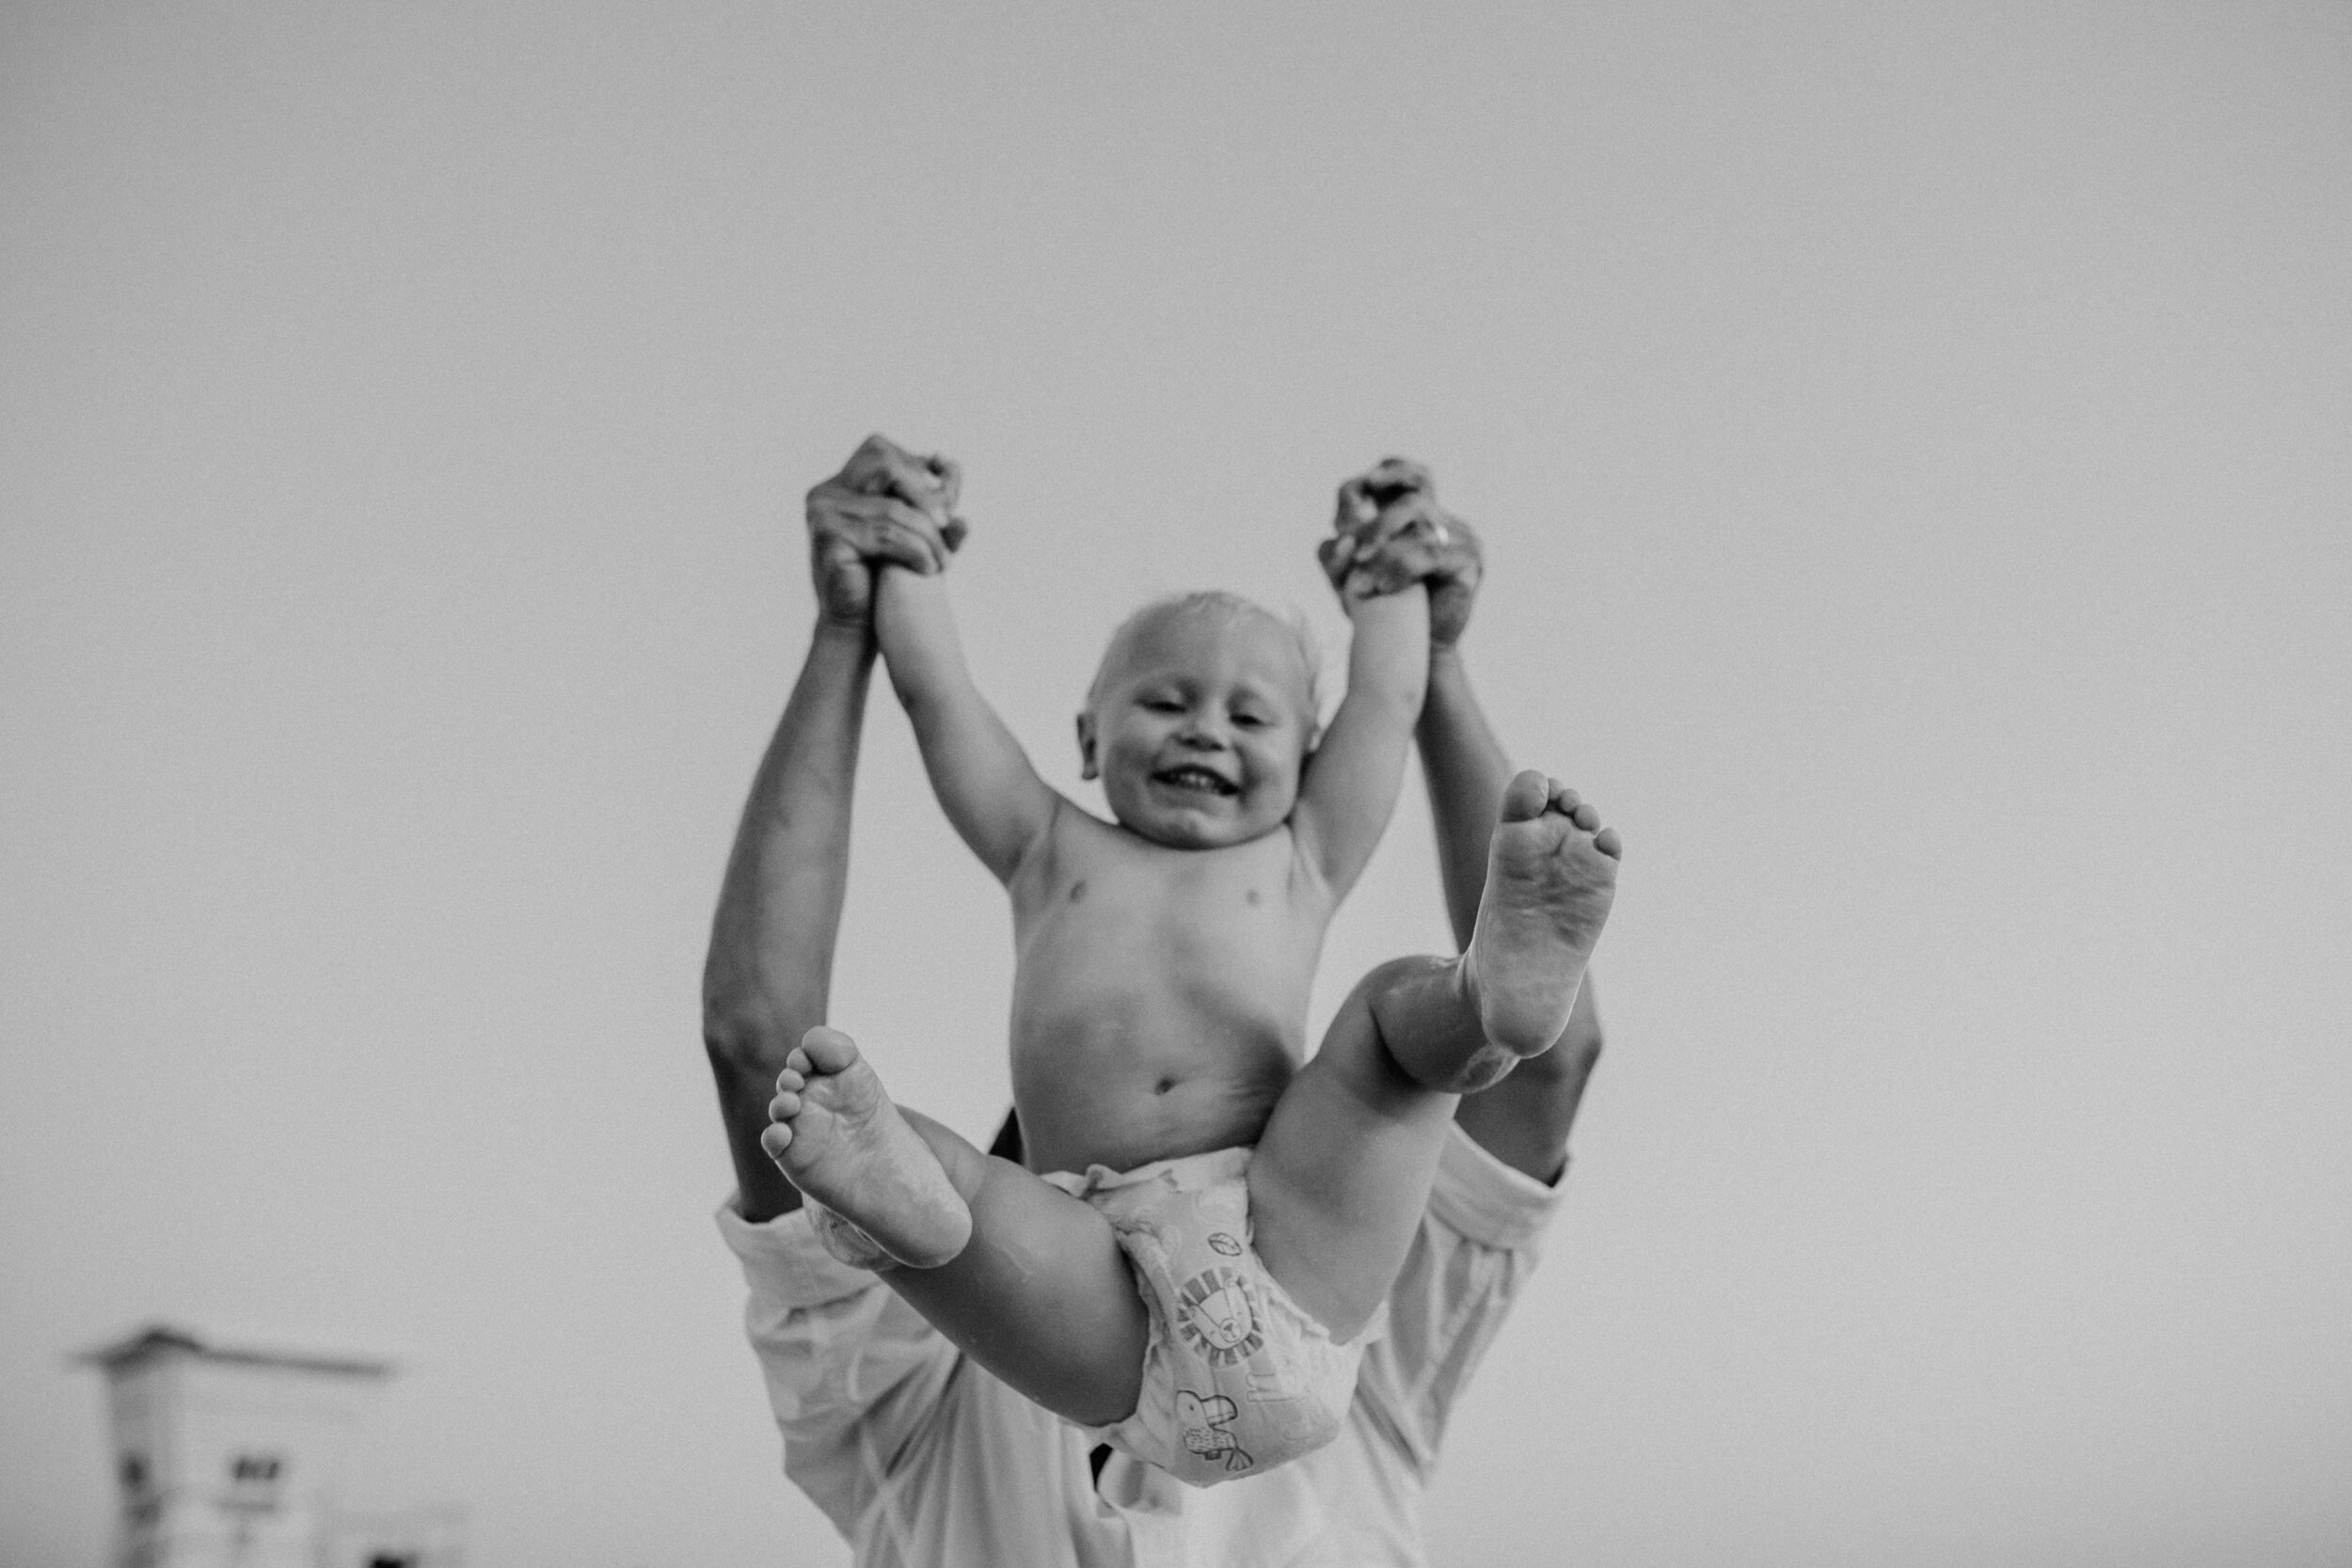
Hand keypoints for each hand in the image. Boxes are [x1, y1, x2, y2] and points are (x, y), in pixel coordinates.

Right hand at [805, 434, 968, 628]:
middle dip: (923, 494)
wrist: (855, 626)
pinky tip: (929, 568)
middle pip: (883, 463)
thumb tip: (952, 464)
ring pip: (894, 508)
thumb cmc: (883, 580)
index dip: (915, 466)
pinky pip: (886, 534)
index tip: (942, 501)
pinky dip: (915, 550)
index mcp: (839, 485)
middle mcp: (824, 492)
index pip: (880, 449)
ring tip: (944, 561)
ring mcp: (821, 513)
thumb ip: (931, 501)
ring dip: (928, 535)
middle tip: (946, 524)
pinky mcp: (828, 538)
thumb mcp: (911, 533)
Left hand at [1318, 458, 1482, 646]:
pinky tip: (1384, 587)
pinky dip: (1401, 568)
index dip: (1388, 473)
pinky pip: (1432, 554)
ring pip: (1421, 529)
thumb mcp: (1349, 580)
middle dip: (1379, 523)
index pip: (1411, 476)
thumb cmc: (1383, 610)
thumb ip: (1337, 556)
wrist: (1416, 650)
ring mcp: (1462, 539)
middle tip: (1356, 552)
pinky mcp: (1470, 563)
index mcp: (1419, 516)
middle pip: (1415, 497)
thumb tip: (1336, 538)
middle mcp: (1444, 521)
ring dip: (1385, 554)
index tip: (1361, 487)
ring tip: (1362, 583)